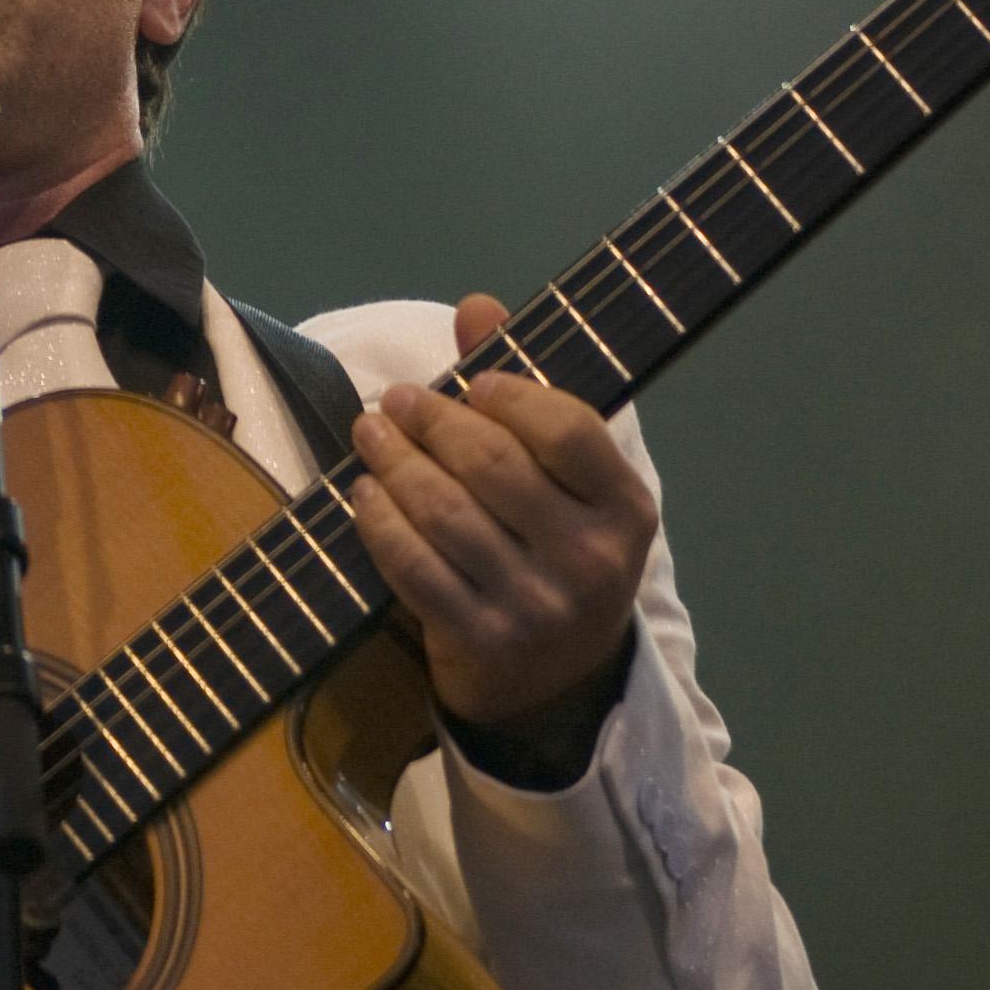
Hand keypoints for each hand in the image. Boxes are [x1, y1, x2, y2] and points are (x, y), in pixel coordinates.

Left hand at [346, 295, 654, 741]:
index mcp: (626, 510)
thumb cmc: (559, 557)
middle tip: (396, 400)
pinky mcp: (481, 640)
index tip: (472, 384)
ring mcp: (536, 606)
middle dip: (435, 422)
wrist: (556, 684)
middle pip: (496, 467)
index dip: (512, 396)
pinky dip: (380, 524)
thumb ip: (526, 394)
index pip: (570, 432)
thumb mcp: (565, 485)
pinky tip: (363, 495)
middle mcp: (591, 561)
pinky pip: (415, 568)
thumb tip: (477, 305)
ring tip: (369, 432)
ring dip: (396, 464)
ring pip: (447, 514)